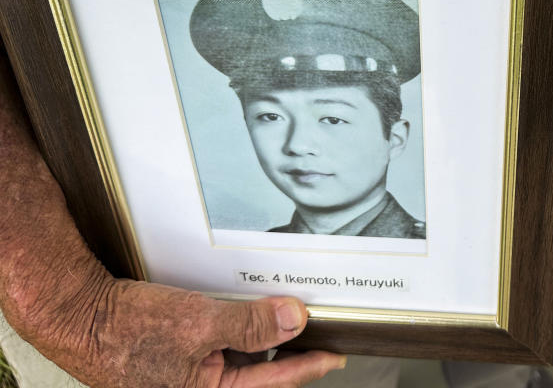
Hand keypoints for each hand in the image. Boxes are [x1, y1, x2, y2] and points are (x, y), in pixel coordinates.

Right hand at [0, 45, 344, 387]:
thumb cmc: (123, 328)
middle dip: (288, 353)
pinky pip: (218, 347)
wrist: (76, 313)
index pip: (275, 382)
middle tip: (318, 336)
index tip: (335, 355)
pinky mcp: (174, 358)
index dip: (309, 366)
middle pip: (258, 372)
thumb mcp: (200, 323)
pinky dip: (237, 330)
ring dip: (263, 338)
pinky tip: (245, 312)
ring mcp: (186, 375)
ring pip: (239, 358)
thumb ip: (252, 323)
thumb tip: (295, 319)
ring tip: (287, 319)